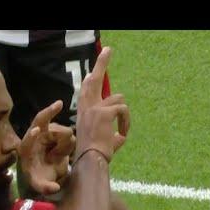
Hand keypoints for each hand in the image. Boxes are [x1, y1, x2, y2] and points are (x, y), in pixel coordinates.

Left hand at [19, 100, 75, 194]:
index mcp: (25, 149)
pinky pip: (68, 135)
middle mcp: (34, 137)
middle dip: (48, 112)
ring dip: (63, 145)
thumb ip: (45, 187)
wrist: (44, 171)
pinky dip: (67, 145)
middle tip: (59, 105)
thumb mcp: (38, 185)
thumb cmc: (37, 176)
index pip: (27, 140)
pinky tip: (60, 153)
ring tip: (57, 157)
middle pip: (41, 120)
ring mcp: (47, 133)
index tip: (36, 131)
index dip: (31, 136)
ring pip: (62, 131)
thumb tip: (55, 188)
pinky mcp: (57, 133)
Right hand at [74, 47, 129, 162]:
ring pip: (118, 98)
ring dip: (123, 115)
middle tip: (108, 49)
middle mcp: (86, 108)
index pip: (86, 92)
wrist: (91, 160)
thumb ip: (112, 136)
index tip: (93, 72)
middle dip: (102, 63)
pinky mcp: (104, 112)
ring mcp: (94, 109)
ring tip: (121, 131)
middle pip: (94, 80)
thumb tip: (120, 137)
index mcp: (84, 114)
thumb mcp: (103, 142)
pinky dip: (125, 123)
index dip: (91, 81)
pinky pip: (123, 110)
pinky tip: (121, 134)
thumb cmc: (95, 156)